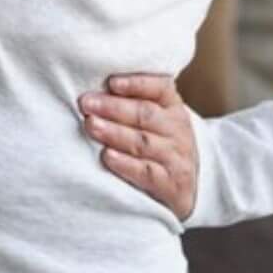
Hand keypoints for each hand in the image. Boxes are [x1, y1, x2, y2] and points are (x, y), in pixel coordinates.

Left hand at [79, 73, 198, 220]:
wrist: (185, 190)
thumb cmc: (160, 146)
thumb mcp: (157, 120)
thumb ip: (134, 103)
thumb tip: (96, 90)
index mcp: (173, 108)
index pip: (160, 88)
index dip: (136, 84)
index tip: (112, 82)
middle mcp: (178, 130)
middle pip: (145, 115)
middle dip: (113, 107)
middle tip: (87, 103)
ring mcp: (175, 158)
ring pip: (143, 142)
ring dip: (114, 133)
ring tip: (91, 125)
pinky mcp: (169, 184)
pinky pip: (145, 171)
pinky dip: (125, 163)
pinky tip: (107, 156)